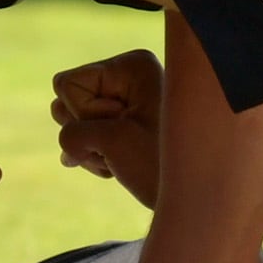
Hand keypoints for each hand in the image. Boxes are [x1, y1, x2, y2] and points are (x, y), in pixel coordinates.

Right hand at [51, 48, 164, 206]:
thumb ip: (72, 134)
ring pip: (74, 124)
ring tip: (123, 159)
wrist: (195, 197)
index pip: (67, 85)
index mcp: (131, 66)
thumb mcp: (111, 142)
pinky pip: (86, 138)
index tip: (123, 128)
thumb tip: (67, 156)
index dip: (84, 114)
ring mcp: (126, 102)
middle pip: (66, 101)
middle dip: (85, 132)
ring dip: (90, 150)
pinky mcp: (125, 125)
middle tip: (123, 147)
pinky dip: (97, 157)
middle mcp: (129, 77)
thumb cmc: (163, 163)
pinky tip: (121, 165)